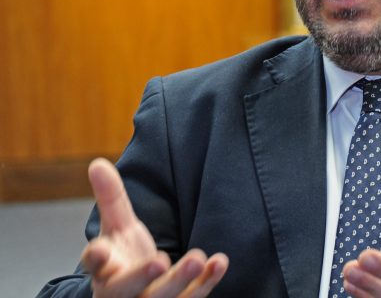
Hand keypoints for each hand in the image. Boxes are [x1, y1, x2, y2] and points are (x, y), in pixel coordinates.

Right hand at [80, 158, 228, 296]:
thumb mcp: (117, 229)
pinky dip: (207, 282)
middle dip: (142, 276)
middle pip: (127, 289)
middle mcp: (123, 292)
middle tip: (160, 260)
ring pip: (163, 297)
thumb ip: (111, 199)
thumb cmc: (125, 261)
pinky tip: (219, 262)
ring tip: (197, 258)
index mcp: (104, 270)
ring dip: (181, 280)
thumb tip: (97, 162)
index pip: (94, 265)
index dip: (96, 258)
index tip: (100, 249)